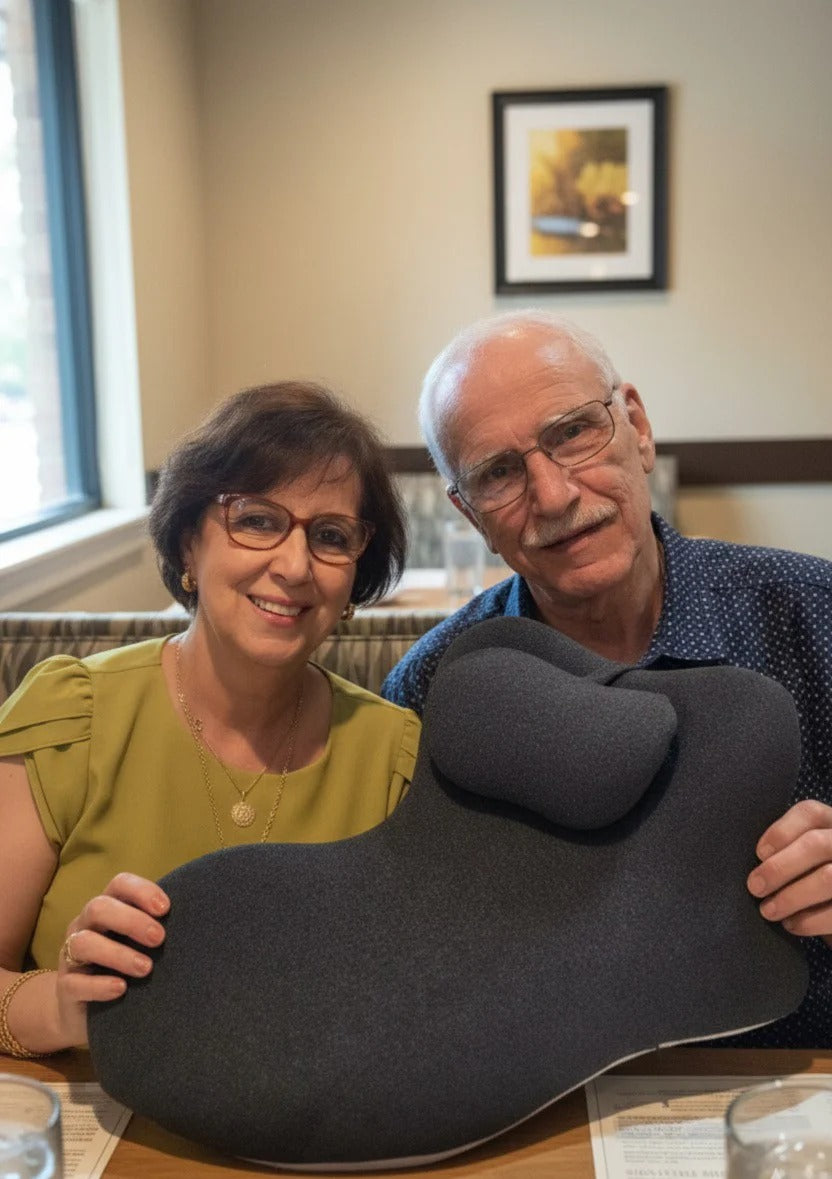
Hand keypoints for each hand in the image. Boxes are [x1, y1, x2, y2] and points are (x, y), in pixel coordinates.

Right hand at [57, 872, 169, 1045]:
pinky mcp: (65, 987)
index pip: (119, 884)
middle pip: (99, 907)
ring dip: (117, 953)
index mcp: (108, 909)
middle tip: (160, 939)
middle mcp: (85, 925)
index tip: (166, 908)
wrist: (85, 1010)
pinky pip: (74, 982)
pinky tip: (121, 989)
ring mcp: (71, 956)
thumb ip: (158, 929)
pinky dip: (99, 985)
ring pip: (83, 943)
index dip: (141, 891)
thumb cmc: (124, 966)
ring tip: (146, 968)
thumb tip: (200, 922)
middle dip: (131, 920)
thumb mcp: (141, 944)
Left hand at [747, 800, 831, 947]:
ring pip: (828, 878)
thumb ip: (787, 850)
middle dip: (780, 867)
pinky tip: (791, 924)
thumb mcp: (803, 857)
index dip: (781, 832)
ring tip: (768, 911)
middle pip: (816, 844)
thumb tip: (754, 860)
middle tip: (754, 887)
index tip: (758, 853)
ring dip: (791, 897)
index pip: (810, 813)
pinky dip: (810, 921)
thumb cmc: (811, 878)